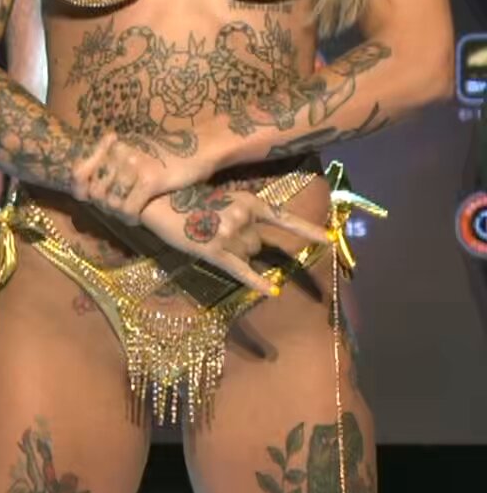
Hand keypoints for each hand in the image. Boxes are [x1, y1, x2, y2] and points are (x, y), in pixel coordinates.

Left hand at [71, 132, 172, 223]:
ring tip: (130, 214)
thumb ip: (112, 164)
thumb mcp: (135, 150)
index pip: (79, 173)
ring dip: (120, 214)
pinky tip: (138, 218)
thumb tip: (89, 188)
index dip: (80, 191)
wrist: (200, 148)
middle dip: (105, 206)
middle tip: (120, 209)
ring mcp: (133, 165)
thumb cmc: (166, 154)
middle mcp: (119, 152)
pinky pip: (129, 209)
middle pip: (95, 193)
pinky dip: (131, 218)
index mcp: (112, 146)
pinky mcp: (150, 179)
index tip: (89, 200)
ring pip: (111, 203)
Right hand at [140, 185, 331, 297]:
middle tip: (220, 233)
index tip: (332, 238)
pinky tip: (272, 292)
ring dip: (236, 255)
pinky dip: (257, 282)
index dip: (309, 230)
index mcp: (249, 202)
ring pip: (249, 256)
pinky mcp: (216, 252)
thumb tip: (257, 241)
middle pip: (259, 244)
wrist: (161, 203)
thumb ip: (244, 218)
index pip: (285, 218)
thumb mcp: (223, 201)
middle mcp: (244, 217)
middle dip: (246, 244)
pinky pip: (242, 271)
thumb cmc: (191, 201)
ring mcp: (230, 234)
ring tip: (210, 240)